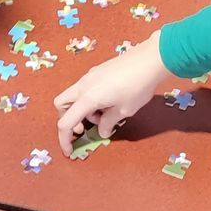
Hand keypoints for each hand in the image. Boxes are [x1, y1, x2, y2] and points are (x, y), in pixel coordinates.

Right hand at [51, 36, 170, 154]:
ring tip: (104, 114)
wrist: (150, 59)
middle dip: (68, 120)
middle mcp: (83, 85)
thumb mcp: (124, 110)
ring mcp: (89, 76)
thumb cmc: (138, 86)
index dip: (64, 140)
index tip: (70, 151)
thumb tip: (102, 131)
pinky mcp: (97, 71)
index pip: (65, 123)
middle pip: (61, 105)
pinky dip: (89, 100)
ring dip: (82, 110)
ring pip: (73, 96)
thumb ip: (109, 122)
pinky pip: (84, 89)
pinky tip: (109, 102)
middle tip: (84, 128)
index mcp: (87, 98)